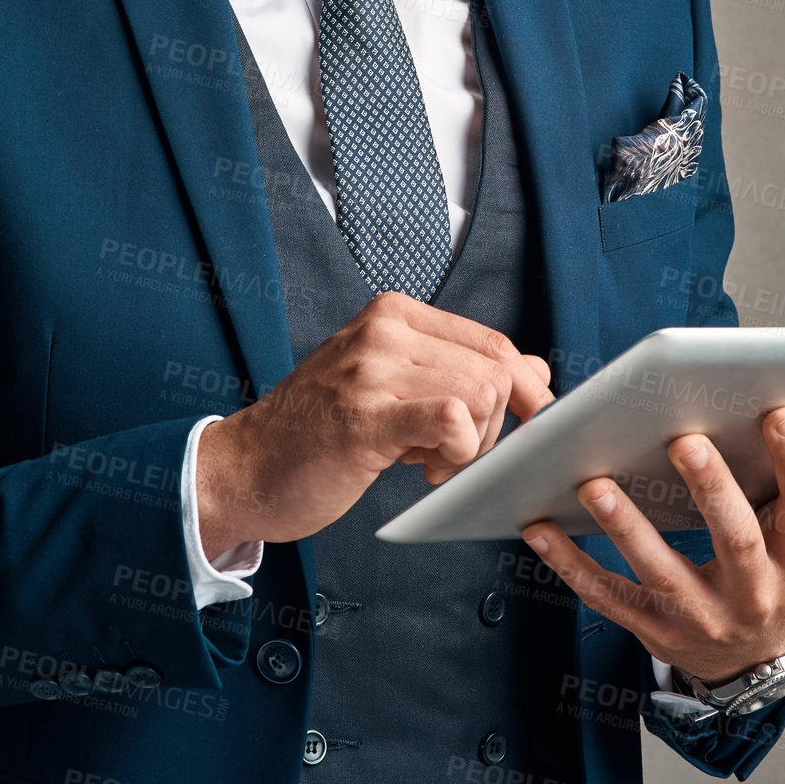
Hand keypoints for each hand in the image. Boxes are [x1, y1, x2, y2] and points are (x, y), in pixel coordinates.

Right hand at [197, 291, 551, 556]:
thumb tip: (539, 369)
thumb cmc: (322, 431)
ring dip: (472, 446)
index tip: (520, 428)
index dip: (522, 392)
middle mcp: (384, 329)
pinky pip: (452, 419)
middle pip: (495, 371)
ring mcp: (370, 370)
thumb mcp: (395, 384)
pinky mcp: (363, 418)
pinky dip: (459, 450)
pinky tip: (428, 467)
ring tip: (431, 462)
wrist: (245, 469)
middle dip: (495, 426)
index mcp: (394, 313)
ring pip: (481, 396)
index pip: (493, 343)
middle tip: (453, 455)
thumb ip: (461, 371)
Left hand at [522, 408, 784, 686]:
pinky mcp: (653, 630)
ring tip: (594, 482)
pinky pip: (608, 597)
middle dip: (711, 491)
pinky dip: (569, 564)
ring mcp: (700, 617)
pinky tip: (537, 525)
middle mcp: (754, 593)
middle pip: (736, 541)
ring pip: (661, 573)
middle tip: (683, 438)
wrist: (753, 667)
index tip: (780, 411)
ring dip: (626, 527)